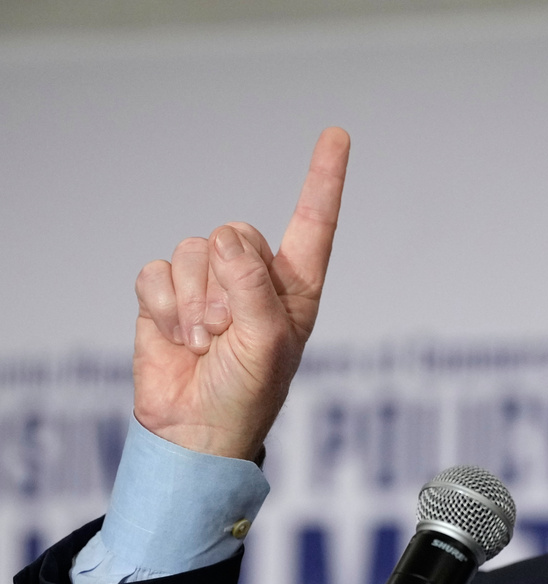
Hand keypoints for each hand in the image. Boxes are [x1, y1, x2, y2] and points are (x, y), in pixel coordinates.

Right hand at [132, 128, 350, 458]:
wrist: (194, 430)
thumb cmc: (247, 393)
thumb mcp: (267, 343)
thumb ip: (253, 287)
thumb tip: (225, 239)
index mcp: (294, 286)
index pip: (313, 222)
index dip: (323, 178)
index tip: (337, 135)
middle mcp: (253, 276)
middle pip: (236, 232)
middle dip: (225, 286)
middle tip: (225, 333)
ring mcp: (208, 283)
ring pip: (193, 250)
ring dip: (193, 304)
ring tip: (204, 343)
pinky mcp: (167, 294)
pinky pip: (155, 271)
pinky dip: (162, 306)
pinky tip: (175, 337)